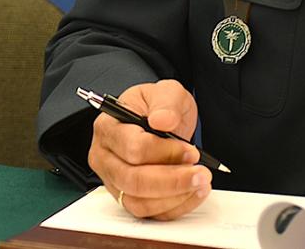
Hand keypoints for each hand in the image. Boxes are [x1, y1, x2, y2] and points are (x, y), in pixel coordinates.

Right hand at [86, 79, 211, 220]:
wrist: (158, 120)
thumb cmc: (155, 106)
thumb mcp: (166, 92)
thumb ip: (166, 102)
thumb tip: (163, 120)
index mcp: (108, 127)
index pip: (132, 148)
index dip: (164, 153)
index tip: (191, 151)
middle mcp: (104, 157)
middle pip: (132, 180)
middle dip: (172, 180)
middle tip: (200, 173)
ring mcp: (113, 180)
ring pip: (138, 202)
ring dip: (174, 197)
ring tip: (200, 183)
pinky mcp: (127, 197)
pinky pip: (148, 213)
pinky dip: (174, 207)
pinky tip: (193, 193)